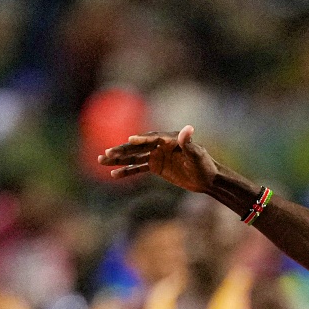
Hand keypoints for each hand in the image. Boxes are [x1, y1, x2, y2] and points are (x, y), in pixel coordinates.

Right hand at [98, 126, 218, 193]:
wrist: (207, 179)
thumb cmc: (205, 165)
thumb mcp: (197, 155)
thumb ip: (189, 143)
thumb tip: (188, 129)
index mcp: (168, 139)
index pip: (152, 138)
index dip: (141, 139)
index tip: (130, 140)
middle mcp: (159, 145)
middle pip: (137, 147)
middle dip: (122, 150)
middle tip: (107, 154)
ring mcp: (156, 155)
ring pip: (133, 157)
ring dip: (118, 159)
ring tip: (101, 160)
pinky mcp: (155, 166)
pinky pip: (138, 168)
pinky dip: (127, 171)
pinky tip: (114, 174)